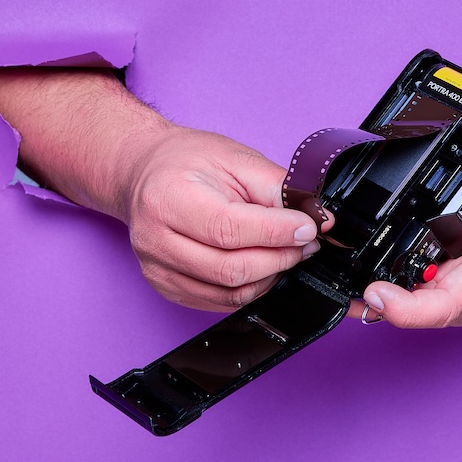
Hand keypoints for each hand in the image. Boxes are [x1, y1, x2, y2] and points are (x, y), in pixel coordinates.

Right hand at [122, 124, 321, 312]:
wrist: (145, 173)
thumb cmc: (187, 161)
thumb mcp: (235, 159)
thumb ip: (277, 188)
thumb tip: (316, 217)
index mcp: (167, 198)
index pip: (228, 229)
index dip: (276, 233)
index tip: (309, 228)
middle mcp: (155, 239)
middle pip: (230, 269)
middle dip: (280, 258)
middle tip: (305, 242)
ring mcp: (157, 269)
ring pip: (229, 292)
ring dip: (270, 276)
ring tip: (287, 252)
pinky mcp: (167, 288)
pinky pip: (219, 302)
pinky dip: (251, 288)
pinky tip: (264, 266)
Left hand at [357, 88, 461, 328]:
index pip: (450, 301)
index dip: (406, 306)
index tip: (374, 291)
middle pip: (423, 313)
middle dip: (378, 303)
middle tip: (337, 277)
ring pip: (421, 312)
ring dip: (383, 302)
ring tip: (342, 278)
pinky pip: (426, 303)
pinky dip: (397, 296)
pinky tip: (368, 281)